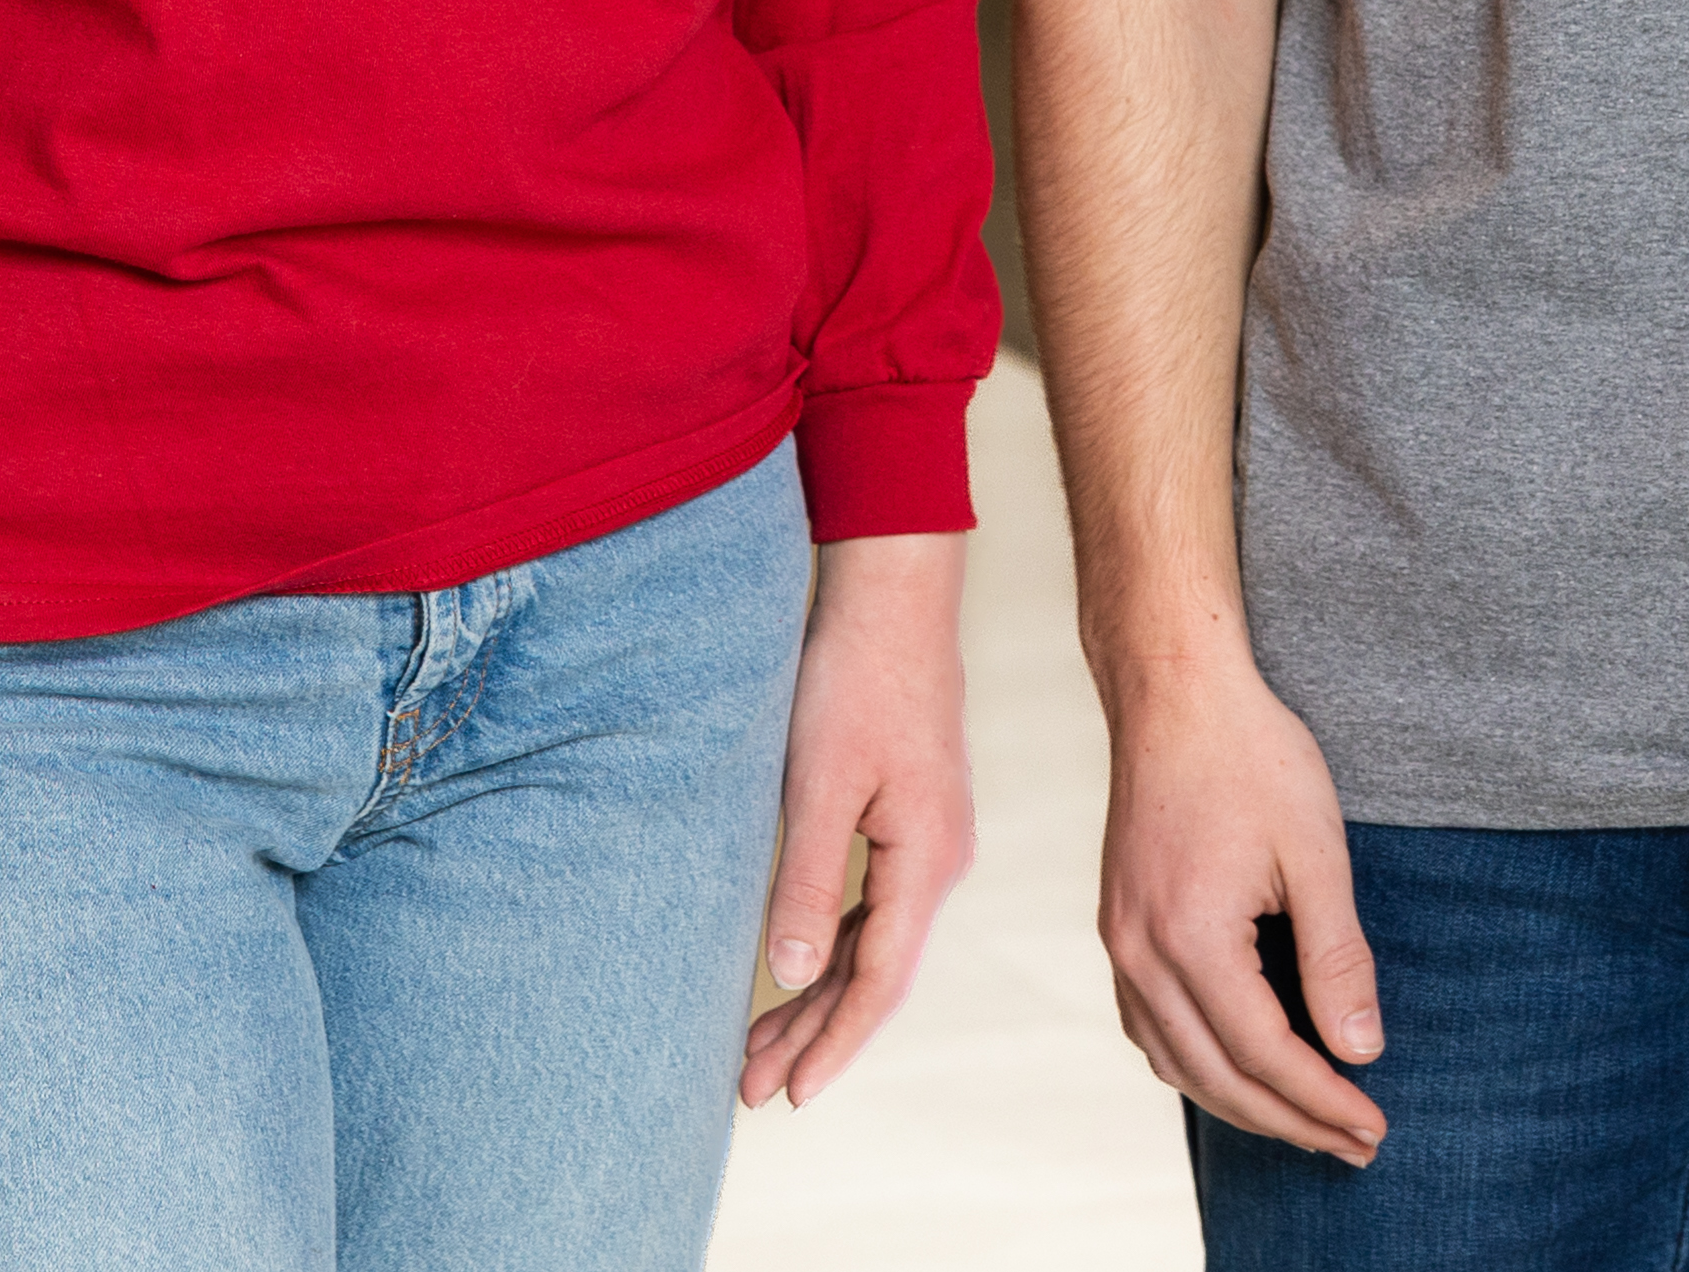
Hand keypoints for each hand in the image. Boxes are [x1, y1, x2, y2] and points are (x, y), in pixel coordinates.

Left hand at [741, 536, 973, 1107]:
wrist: (893, 594)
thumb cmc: (855, 677)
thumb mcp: (818, 784)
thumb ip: (807, 883)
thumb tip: (790, 976)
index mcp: (926, 862)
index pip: (879, 982)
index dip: (833, 1044)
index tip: (790, 1095)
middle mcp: (937, 862)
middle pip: (874, 973)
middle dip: (812, 1034)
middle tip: (751, 1087)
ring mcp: (927, 840)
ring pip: (871, 942)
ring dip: (817, 994)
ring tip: (758, 1045)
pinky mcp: (908, 815)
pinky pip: (871, 905)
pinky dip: (832, 944)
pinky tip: (796, 966)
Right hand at [1092, 650, 1385, 1164]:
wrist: (1174, 690)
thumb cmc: (1251, 756)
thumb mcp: (1316, 853)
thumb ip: (1337, 958)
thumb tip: (1360, 1051)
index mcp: (1189, 936)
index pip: (1265, 1055)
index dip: (1325, 1102)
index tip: (1376, 1128)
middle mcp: (1139, 950)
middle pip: (1217, 1076)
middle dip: (1291, 1122)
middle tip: (1355, 1145)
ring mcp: (1119, 939)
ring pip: (1174, 1062)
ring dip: (1240, 1104)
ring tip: (1306, 1121)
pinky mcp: (1117, 924)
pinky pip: (1147, 1026)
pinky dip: (1195, 1065)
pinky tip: (1237, 1067)